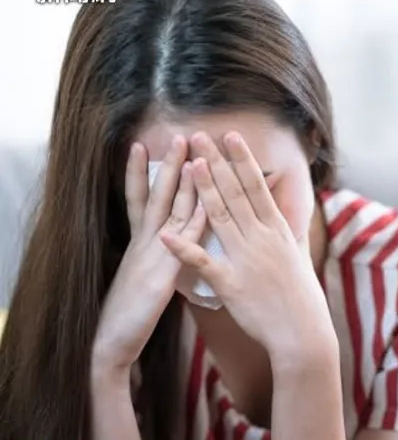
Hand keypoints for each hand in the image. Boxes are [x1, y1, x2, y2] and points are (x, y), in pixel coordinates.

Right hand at [92, 136, 204, 374]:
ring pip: (171, 212)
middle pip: (158, 195)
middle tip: (178, 136)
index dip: (142, 172)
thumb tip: (167, 240)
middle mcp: (146, 241)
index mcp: (142, 240)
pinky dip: (193, 225)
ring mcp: (154, 255)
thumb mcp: (144, 273)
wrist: (112, 341)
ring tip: (193, 157)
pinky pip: (184, 245)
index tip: (146, 144)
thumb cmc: (131, 309)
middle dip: (168, 166)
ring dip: (183, 185)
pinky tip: (206, 207)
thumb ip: (155, 253)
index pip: (141, 197)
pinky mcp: (163, 274)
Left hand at [160, 132, 336, 365]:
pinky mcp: (231, 284)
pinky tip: (166, 234)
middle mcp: (262, 238)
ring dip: (203, 190)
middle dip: (217, 162)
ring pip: (220, 218)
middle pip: (235, 194)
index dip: (242, 160)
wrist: (303, 331)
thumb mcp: (299, 256)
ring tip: (189, 164)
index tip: (230, 136)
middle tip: (199, 136)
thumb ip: (291, 234)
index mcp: (277, 230)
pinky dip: (184, 249)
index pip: (257, 187)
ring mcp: (246, 259)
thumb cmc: (302, 296)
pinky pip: (203, 263)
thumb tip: (292, 218)